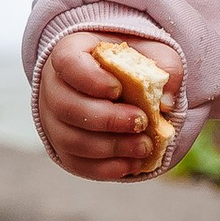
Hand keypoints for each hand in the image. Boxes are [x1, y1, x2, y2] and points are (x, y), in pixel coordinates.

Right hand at [36, 34, 183, 180]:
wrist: (118, 81)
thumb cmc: (132, 62)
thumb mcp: (152, 52)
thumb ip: (166, 67)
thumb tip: (166, 101)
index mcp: (70, 52)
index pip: (67, 62)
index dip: (90, 79)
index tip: (118, 89)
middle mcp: (54, 86)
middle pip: (65, 107)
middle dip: (106, 119)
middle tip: (140, 122)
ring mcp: (53, 120)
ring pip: (69, 140)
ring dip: (109, 148)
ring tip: (143, 146)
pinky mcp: (63, 147)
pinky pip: (76, 163)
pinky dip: (105, 168)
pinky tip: (133, 164)